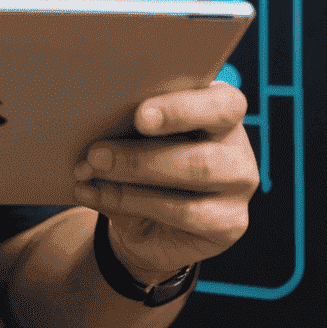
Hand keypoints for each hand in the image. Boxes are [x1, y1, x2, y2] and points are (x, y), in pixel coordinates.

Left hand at [72, 82, 258, 282]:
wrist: (145, 213)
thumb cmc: (138, 151)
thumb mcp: (134, 130)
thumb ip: (128, 120)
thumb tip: (92, 118)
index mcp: (219, 107)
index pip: (222, 104)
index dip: (181, 109)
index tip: (141, 117)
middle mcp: (236, 146)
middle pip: (204, 153)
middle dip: (141, 155)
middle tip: (95, 154)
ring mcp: (239, 187)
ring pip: (193, 182)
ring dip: (132, 177)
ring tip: (88, 172)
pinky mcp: (229, 223)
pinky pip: (182, 213)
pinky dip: (129, 202)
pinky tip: (95, 194)